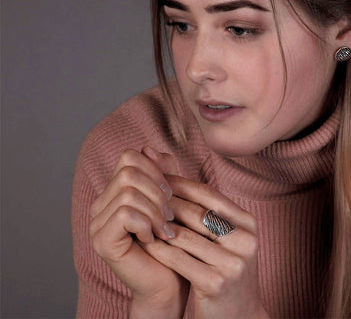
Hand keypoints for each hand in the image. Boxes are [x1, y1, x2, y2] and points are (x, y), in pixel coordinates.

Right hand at [89, 147, 188, 317]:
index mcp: (116, 191)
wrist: (169, 282)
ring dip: (155, 210)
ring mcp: (97, 223)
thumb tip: (150, 148)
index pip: (130, 156)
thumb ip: (163, 172)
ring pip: (129, 192)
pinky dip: (146, 223)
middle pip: (129, 171)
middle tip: (170, 214)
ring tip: (165, 228)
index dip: (155, 168)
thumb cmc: (172, 240)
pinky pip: (126, 214)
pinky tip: (153, 238)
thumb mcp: (172, 199)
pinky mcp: (102, 241)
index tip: (170, 192)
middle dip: (158, 191)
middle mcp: (102, 204)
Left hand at [142, 175, 268, 318]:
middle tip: (145, 197)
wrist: (240, 315)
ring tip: (142, 218)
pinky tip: (147, 243)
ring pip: (186, 236)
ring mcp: (232, 263)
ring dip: (160, 226)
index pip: (210, 195)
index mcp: (248, 224)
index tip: (161, 179)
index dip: (183, 185)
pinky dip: (160, 250)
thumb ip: (213, 214)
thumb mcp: (230, 239)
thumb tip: (182, 183)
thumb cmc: (228, 270)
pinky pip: (179, 259)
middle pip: (198, 213)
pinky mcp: (215, 283)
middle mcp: (245, 240)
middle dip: (168, 205)